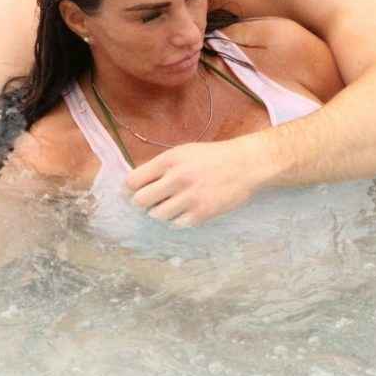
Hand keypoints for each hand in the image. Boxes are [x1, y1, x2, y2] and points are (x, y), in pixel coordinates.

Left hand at [126, 137, 266, 226]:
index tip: (133, 191)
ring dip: (161, 211)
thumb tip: (134, 184)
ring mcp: (189, 198)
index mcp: (169, 160)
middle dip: (143, 202)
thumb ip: (159, 166)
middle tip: (151, 200)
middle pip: (140, 201)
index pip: (133, 181)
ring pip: (157, 215)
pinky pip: (176, 223)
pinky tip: (186, 209)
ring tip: (172, 203)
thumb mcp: (183, 152)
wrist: (245, 165)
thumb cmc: (212, 157)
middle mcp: (177, 179)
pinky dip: (178, 219)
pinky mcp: (201, 214)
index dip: (130, 188)